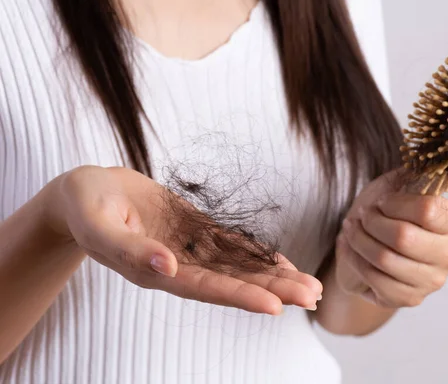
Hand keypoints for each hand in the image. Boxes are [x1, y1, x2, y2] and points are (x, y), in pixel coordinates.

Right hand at [43, 166, 321, 314]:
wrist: (88, 191)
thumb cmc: (86, 205)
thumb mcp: (98, 225)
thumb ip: (129, 250)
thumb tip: (165, 268)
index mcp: (155, 271)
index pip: (205, 288)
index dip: (240, 296)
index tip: (275, 306)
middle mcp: (179, 265)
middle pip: (232, 282)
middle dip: (272, 289)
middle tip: (312, 296)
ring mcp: (189, 249)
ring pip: (238, 267)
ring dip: (274, 276)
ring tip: (310, 286)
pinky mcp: (195, 230)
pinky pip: (231, 245)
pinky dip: (258, 254)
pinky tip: (283, 263)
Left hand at [335, 170, 447, 307]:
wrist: (371, 244)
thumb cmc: (387, 213)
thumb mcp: (397, 186)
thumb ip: (408, 177)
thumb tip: (417, 169)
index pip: (428, 210)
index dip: (395, 204)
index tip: (380, 202)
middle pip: (404, 237)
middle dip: (372, 223)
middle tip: (362, 216)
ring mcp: (432, 281)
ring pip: (385, 259)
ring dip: (359, 241)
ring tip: (351, 230)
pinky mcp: (410, 299)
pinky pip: (376, 280)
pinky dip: (356, 261)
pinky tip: (353, 250)